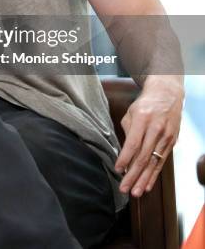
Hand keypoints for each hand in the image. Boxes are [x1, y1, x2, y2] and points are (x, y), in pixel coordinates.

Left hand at [115, 75, 183, 196]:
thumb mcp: (131, 112)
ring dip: (144, 179)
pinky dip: (153, 174)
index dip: (125, 159)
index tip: (117, 170)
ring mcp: (166, 136)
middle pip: (143, 157)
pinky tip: (147, 185)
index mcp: (142, 119)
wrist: (167, 95)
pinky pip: (161, 162)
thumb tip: (124, 154)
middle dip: (133, 175)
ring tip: (135, 192)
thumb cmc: (145, 105)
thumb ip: (128, 132)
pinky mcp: (172, 142)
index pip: (133, 144)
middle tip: (125, 189)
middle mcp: (156, 129)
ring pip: (154, 162)